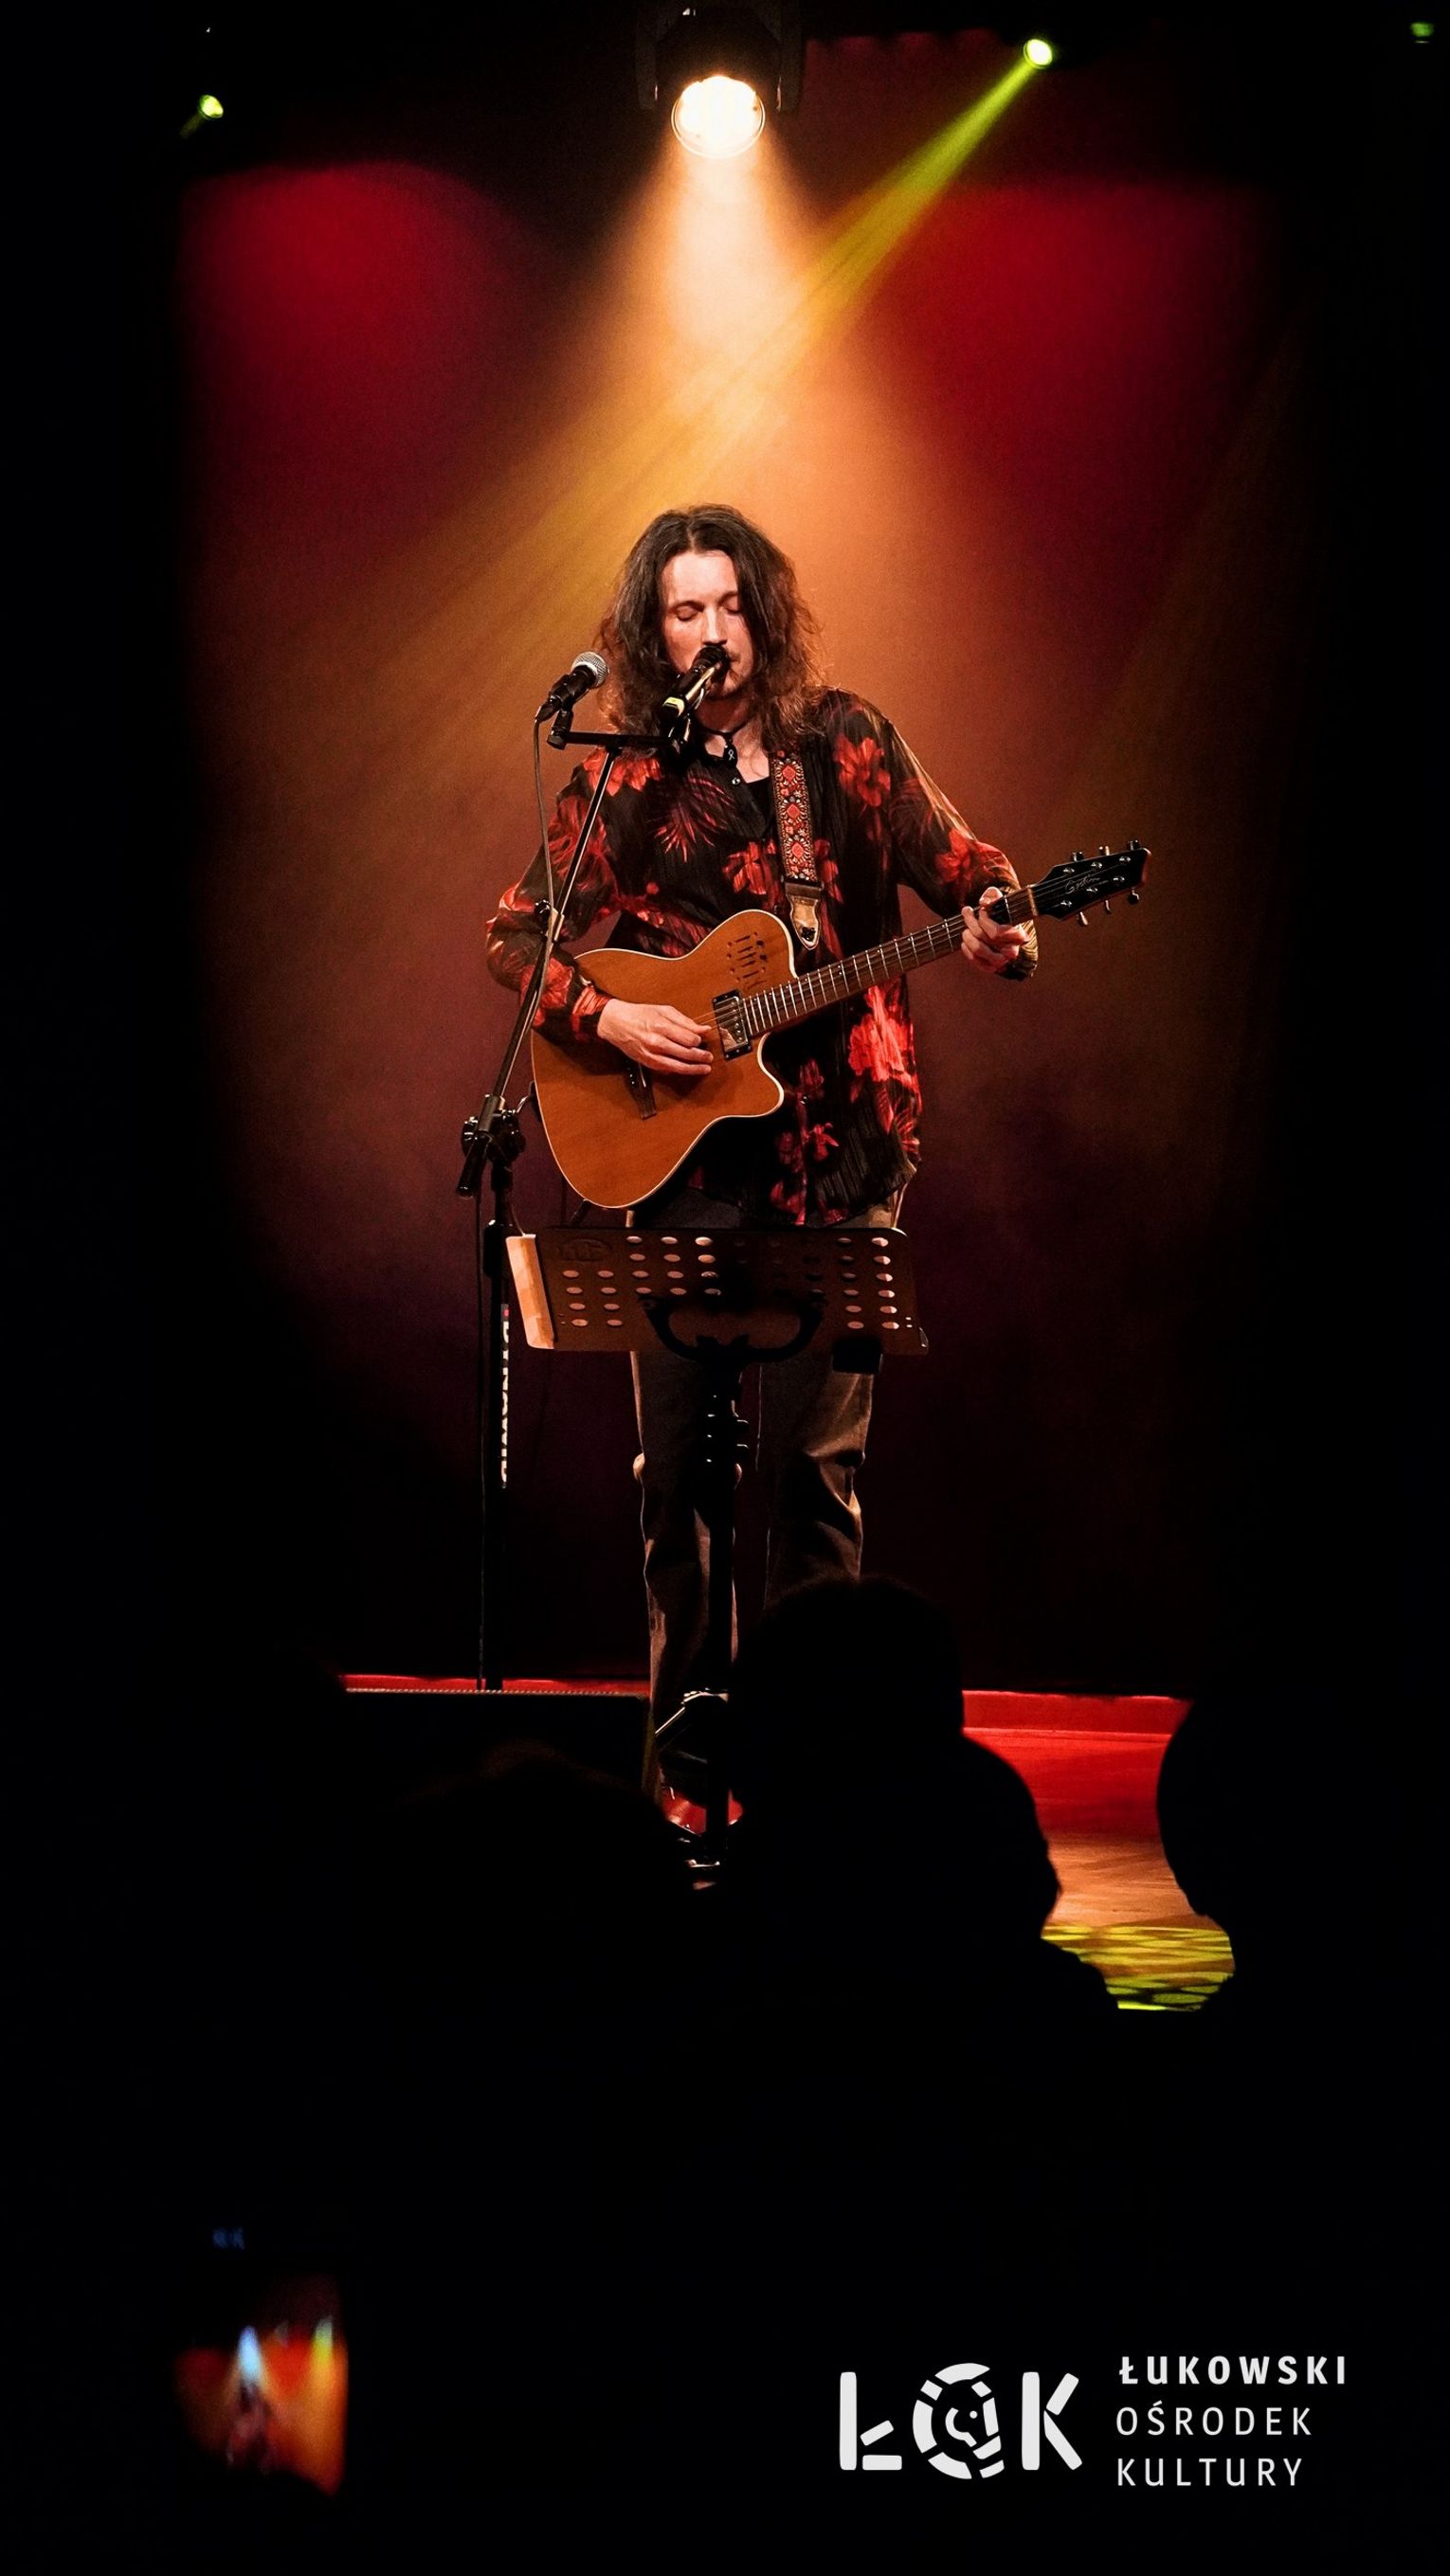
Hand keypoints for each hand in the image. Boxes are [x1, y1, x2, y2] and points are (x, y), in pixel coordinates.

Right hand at [596, 996, 713, 1075]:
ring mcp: (651, 1053)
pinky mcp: (647, 1061)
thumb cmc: (639, 1014)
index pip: (688, 1038)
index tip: (701, 1040)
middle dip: (700, 1056)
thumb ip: (685, 1021)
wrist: (616, 1022)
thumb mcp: (664, 1010)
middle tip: (709, 1057)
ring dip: (694, 1068)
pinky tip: (687, 1069)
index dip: (698, 1041)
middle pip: (685, 1053)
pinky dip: (679, 1070)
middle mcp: (656, 1041)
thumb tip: (703, 1029)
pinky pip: (667, 1069)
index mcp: (661, 1025)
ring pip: (678, 1066)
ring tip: (705, 1068)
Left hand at [960, 889, 1033, 974]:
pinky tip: (965, 941)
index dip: (984, 919)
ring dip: (967, 936)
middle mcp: (1012, 951)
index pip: (997, 932)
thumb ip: (993, 896)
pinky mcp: (990, 967)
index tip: (981, 910)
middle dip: (971, 922)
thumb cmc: (1001, 913)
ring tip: (965, 928)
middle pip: (985, 938)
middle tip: (966, 912)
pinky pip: (975, 961)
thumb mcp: (999, 900)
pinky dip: (966, 950)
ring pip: (978, 950)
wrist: (1003, 930)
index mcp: (1018, 936)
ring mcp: (1001, 962)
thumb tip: (984, 902)